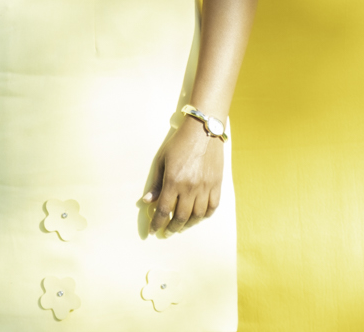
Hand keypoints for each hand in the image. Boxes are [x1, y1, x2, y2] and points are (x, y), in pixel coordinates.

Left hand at [141, 119, 221, 234]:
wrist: (204, 130)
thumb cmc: (179, 143)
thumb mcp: (162, 160)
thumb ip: (156, 183)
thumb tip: (147, 201)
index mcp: (174, 181)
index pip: (164, 210)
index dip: (157, 223)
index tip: (152, 231)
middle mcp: (190, 187)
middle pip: (181, 218)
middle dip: (172, 228)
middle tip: (166, 233)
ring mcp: (205, 187)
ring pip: (197, 216)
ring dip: (188, 225)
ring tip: (180, 227)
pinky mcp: (217, 185)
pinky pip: (212, 208)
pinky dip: (204, 216)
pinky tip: (198, 218)